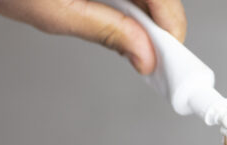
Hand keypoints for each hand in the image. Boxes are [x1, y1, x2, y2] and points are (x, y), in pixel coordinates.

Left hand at [0, 0, 186, 73]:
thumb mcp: (53, 12)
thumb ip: (104, 30)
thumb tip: (143, 55)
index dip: (172, 26)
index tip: (173, 55)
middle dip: (158, 24)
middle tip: (154, 57)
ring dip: (143, 15)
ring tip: (135, 43)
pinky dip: (127, 5)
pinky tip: (120, 21)